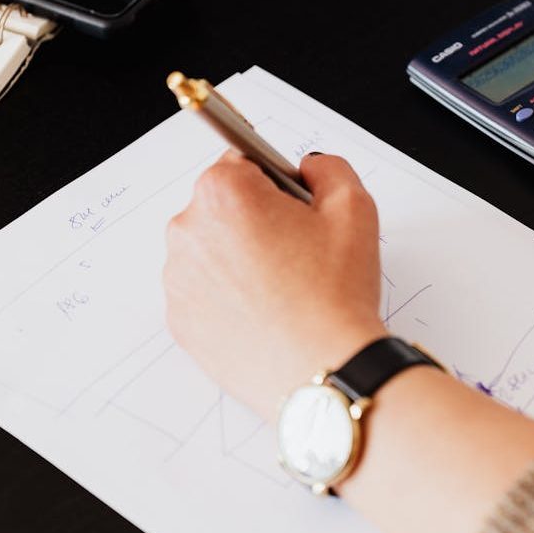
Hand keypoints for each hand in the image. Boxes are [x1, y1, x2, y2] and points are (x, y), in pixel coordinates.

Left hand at [163, 152, 386, 416]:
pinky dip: (229, 297)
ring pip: (212, 251)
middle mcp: (188, 230)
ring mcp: (178, 279)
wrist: (322, 370)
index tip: (295, 210)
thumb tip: (308, 168)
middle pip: (222, 207)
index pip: (242, 162)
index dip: (277, 184)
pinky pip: (204, 293)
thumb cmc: (335, 294)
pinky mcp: (180, 320)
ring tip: (284, 289)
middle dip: (256, 221)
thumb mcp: (355, 207)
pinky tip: (266, 313)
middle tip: (298, 254)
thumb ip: (328, 169)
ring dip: (240, 259)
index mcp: (224, 193)